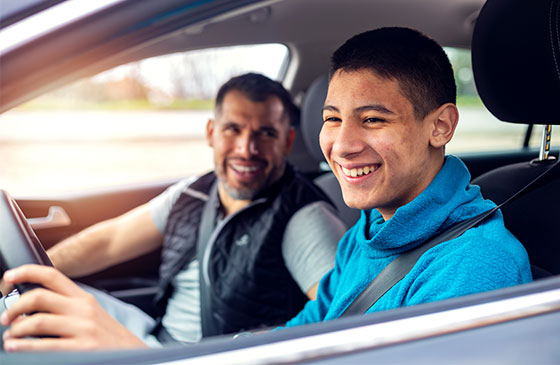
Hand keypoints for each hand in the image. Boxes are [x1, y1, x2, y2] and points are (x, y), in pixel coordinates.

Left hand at [0, 264, 146, 350]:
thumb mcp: (90, 314)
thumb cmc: (106, 337)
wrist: (132, 354)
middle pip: (39, 297)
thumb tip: (32, 305)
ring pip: (37, 321)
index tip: (9, 276)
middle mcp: (83, 309)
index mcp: (83, 298)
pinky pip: (45, 345)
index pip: (52, 275)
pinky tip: (16, 347)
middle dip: (14, 307)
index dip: (27, 272)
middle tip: (6, 318)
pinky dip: (23, 346)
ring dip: (15, 329)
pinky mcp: (82, 348)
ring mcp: (83, 328)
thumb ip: (67, 306)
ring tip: (9, 337)